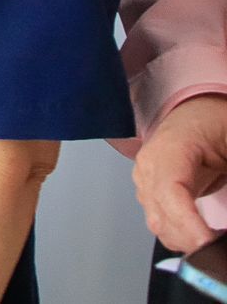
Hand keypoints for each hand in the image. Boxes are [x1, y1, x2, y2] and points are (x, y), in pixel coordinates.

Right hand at [135, 94, 226, 251]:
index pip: (169, 191)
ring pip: (158, 224)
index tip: (208, 245)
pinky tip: (202, 237)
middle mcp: (149, 165)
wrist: (199, 113)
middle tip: (218, 253)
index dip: (187, 223)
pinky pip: (161, 222)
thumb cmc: (215, 122)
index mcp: (170, 147)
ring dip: (186, 241)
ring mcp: (146, 179)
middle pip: (160, 214)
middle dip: (191, 240)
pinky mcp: (151, 192)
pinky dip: (181, 235)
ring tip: (214, 246)